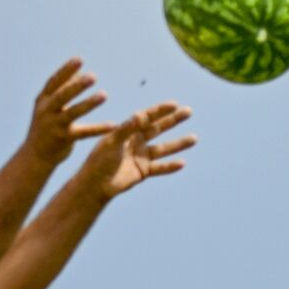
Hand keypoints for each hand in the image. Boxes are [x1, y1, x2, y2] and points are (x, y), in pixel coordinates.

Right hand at [25, 59, 112, 165]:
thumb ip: (62, 89)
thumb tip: (79, 72)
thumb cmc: (45, 126)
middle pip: (61, 96)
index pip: (53, 82)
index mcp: (43, 100)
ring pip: (72, 113)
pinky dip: (98, 129)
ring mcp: (54, 126)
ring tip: (104, 95)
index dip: (65, 70)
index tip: (79, 59)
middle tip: (92, 76)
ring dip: (88, 104)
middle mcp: (46, 111)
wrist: (35, 155)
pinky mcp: (63, 139)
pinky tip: (113, 125)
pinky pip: (84, 133)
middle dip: (76, 86)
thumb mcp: (49, 106)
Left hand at [78, 100, 195, 200]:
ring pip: (163, 149)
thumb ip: (126, 129)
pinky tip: (182, 163)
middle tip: (188, 111)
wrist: (94, 185)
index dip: (160, 110)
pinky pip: (160, 168)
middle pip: (158, 129)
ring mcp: (140, 157)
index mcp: (126, 132)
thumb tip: (141, 115)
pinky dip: (170, 166)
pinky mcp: (143, 171)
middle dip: (173, 120)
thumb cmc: (98, 161)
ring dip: (178, 144)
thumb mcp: (112, 142)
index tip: (174, 104)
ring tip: (194, 138)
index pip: (146, 118)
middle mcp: (136, 142)